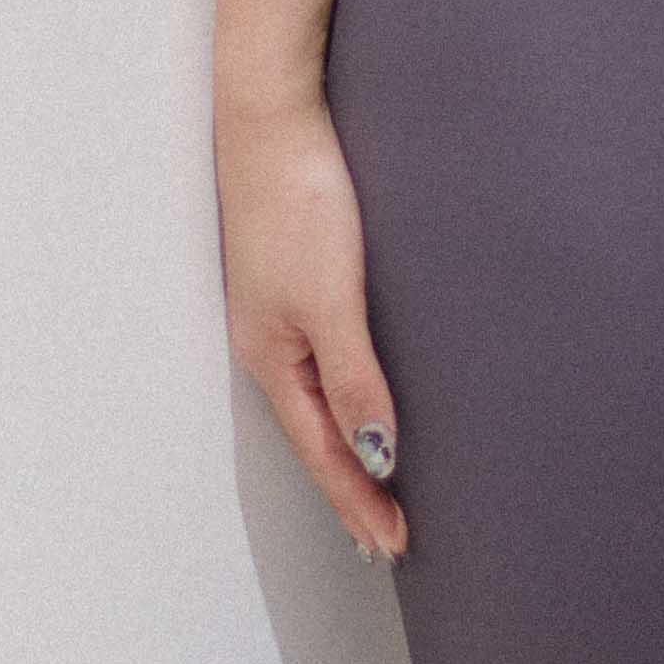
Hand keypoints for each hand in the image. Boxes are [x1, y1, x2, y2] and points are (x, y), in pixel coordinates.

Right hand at [215, 85, 408, 560]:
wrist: (272, 118)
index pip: (323, 451)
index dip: (358, 500)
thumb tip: (376, 454)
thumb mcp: (331, 300)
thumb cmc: (297, 202)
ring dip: (346, 450)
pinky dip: (343, 402)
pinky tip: (356, 400)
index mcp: (272, 358)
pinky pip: (321, 365)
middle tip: (386, 539)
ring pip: (316, 404)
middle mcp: (270, 344)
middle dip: (350, 489)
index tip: (393, 545)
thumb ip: (354, 379)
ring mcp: (278, 314)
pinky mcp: (295, 281)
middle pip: (315, 436)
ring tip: (375, 488)